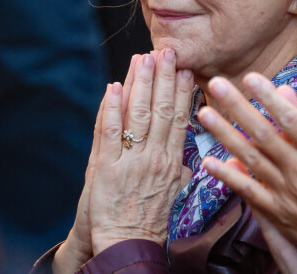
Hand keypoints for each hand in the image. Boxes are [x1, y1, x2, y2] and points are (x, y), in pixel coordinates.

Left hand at [54, 50, 193, 271]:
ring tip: (143, 59)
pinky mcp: (106, 168)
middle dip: (164, 78)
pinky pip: (109, 133)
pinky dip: (111, 109)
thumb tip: (189, 149)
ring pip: (138, 115)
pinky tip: (113, 87)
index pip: (179, 118)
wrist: (128, 245)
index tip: (186, 69)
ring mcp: (131, 160)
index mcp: (172, 160)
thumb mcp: (175, 191)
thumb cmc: (151, 218)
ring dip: (141, 84)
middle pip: (161, 110)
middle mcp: (155, 157)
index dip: (182, 91)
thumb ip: (181, 167)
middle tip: (167, 52)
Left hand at [198, 73, 296, 265]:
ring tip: (204, 114)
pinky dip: (228, 176)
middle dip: (237, 106)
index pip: (289, 118)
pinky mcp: (277, 212)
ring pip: (249, 157)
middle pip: (262, 132)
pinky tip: (208, 161)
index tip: (250, 77)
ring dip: (225, 133)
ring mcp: (285, 191)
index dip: (268, 96)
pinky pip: (248, 191)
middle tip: (216, 84)